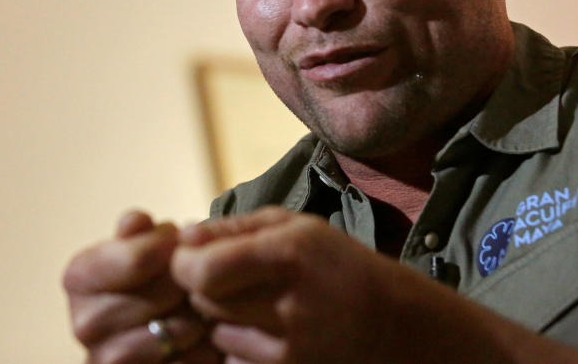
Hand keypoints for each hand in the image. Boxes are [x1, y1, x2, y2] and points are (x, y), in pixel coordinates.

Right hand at [63, 210, 219, 363]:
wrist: (155, 320)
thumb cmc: (149, 270)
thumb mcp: (141, 241)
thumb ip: (139, 230)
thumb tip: (138, 222)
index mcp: (78, 276)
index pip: (138, 259)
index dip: (172, 245)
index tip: (183, 238)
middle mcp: (83, 323)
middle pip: (161, 295)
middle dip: (188, 279)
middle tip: (196, 272)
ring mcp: (104, 359)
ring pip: (178, 331)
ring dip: (199, 313)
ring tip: (200, 301)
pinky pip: (187, 362)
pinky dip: (204, 347)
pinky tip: (202, 333)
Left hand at [171, 207, 515, 363]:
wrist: (395, 326)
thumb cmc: (337, 264)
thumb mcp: (297, 228)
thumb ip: (235, 227)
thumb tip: (182, 234)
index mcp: (289, 254)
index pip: (203, 269)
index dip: (186, 263)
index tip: (193, 257)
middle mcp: (289, 304)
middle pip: (203, 301)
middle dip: (204, 289)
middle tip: (225, 278)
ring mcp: (291, 349)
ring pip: (217, 334)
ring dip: (222, 319)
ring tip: (256, 304)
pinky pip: (235, 360)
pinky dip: (239, 348)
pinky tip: (266, 332)